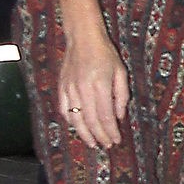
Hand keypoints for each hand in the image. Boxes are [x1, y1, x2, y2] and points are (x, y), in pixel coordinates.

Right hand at [58, 33, 129, 148]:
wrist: (83, 38)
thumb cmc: (105, 53)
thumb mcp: (121, 71)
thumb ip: (122, 95)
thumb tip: (119, 116)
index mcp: (100, 84)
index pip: (106, 115)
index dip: (111, 131)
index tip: (116, 140)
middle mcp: (83, 88)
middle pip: (91, 121)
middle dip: (100, 136)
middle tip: (106, 145)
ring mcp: (70, 88)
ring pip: (76, 118)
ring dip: (84, 134)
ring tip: (92, 143)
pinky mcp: (61, 87)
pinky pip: (64, 109)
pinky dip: (71, 121)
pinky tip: (79, 127)